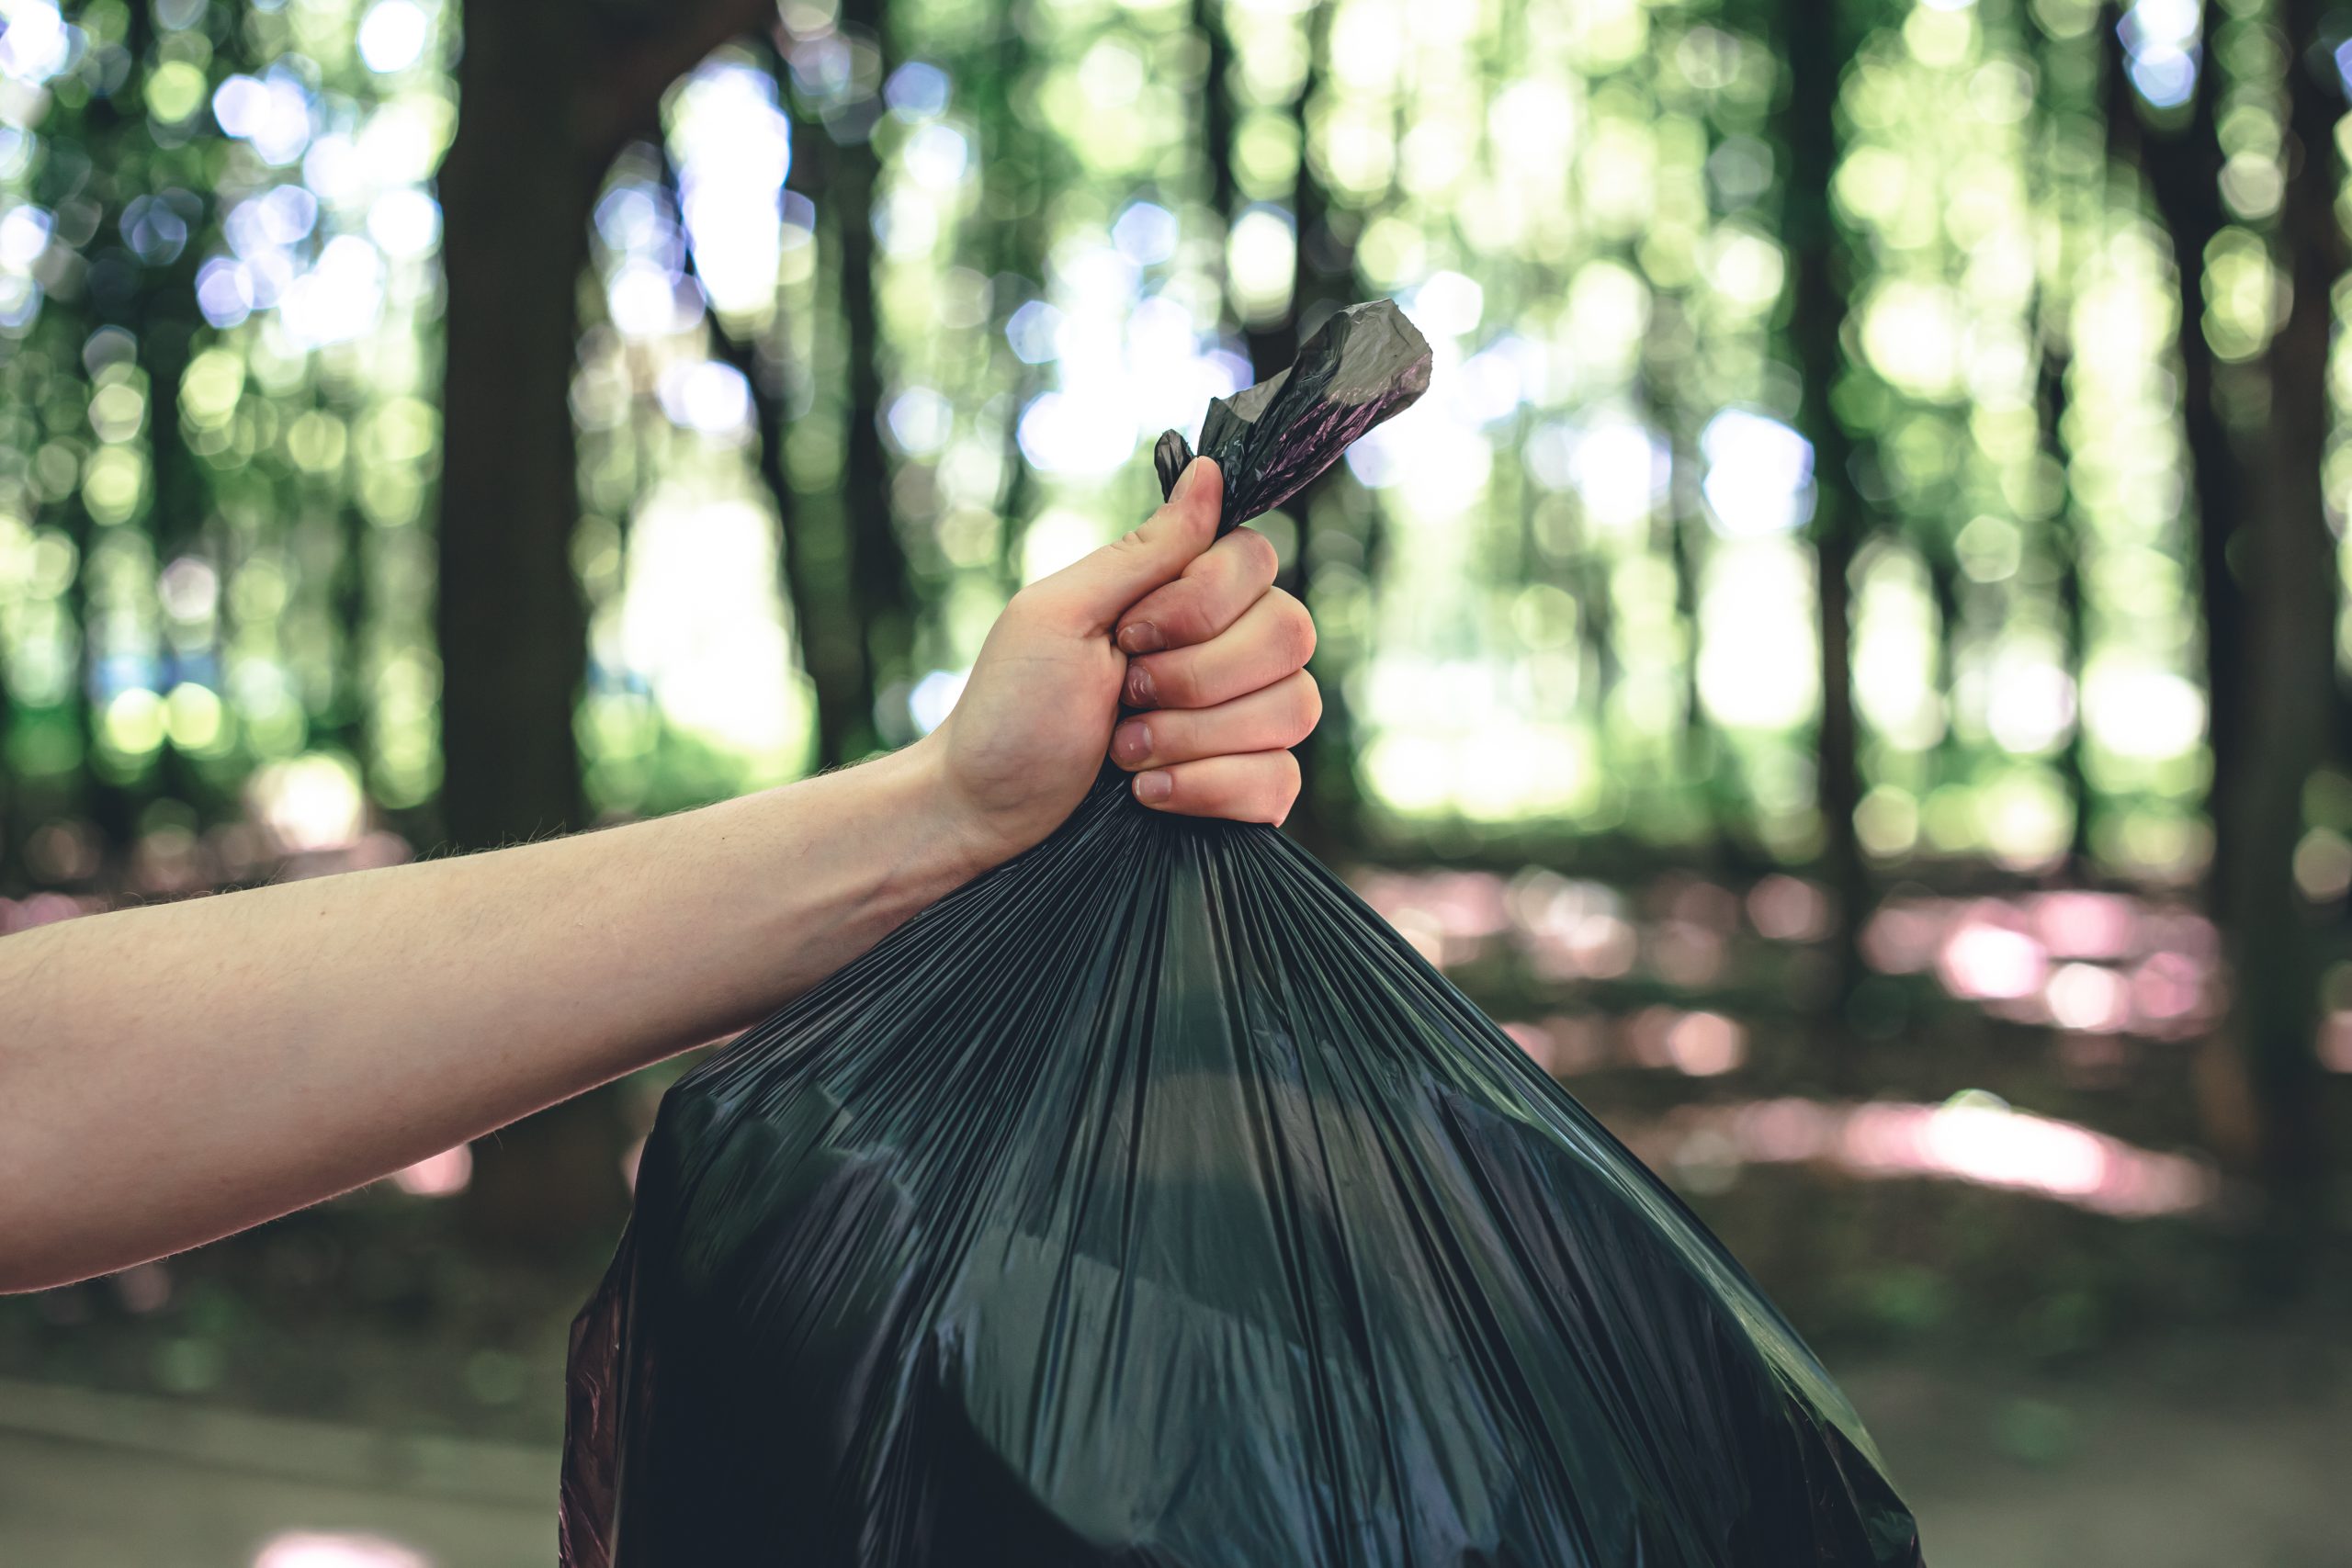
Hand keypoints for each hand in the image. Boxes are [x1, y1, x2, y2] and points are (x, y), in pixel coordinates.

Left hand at [919, 457, 1319, 870]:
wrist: (984, 814)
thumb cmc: (1011, 709)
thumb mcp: (1062, 614)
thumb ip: (1145, 551)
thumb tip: (1210, 471)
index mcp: (1183, 598)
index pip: (1259, 562)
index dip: (1203, 605)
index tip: (1130, 636)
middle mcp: (1226, 652)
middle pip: (1290, 635)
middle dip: (1194, 680)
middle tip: (1122, 700)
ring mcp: (1242, 724)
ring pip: (1294, 709)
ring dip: (1193, 739)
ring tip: (1124, 754)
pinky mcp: (1243, 790)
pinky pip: (1281, 783)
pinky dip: (1210, 791)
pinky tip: (1152, 797)